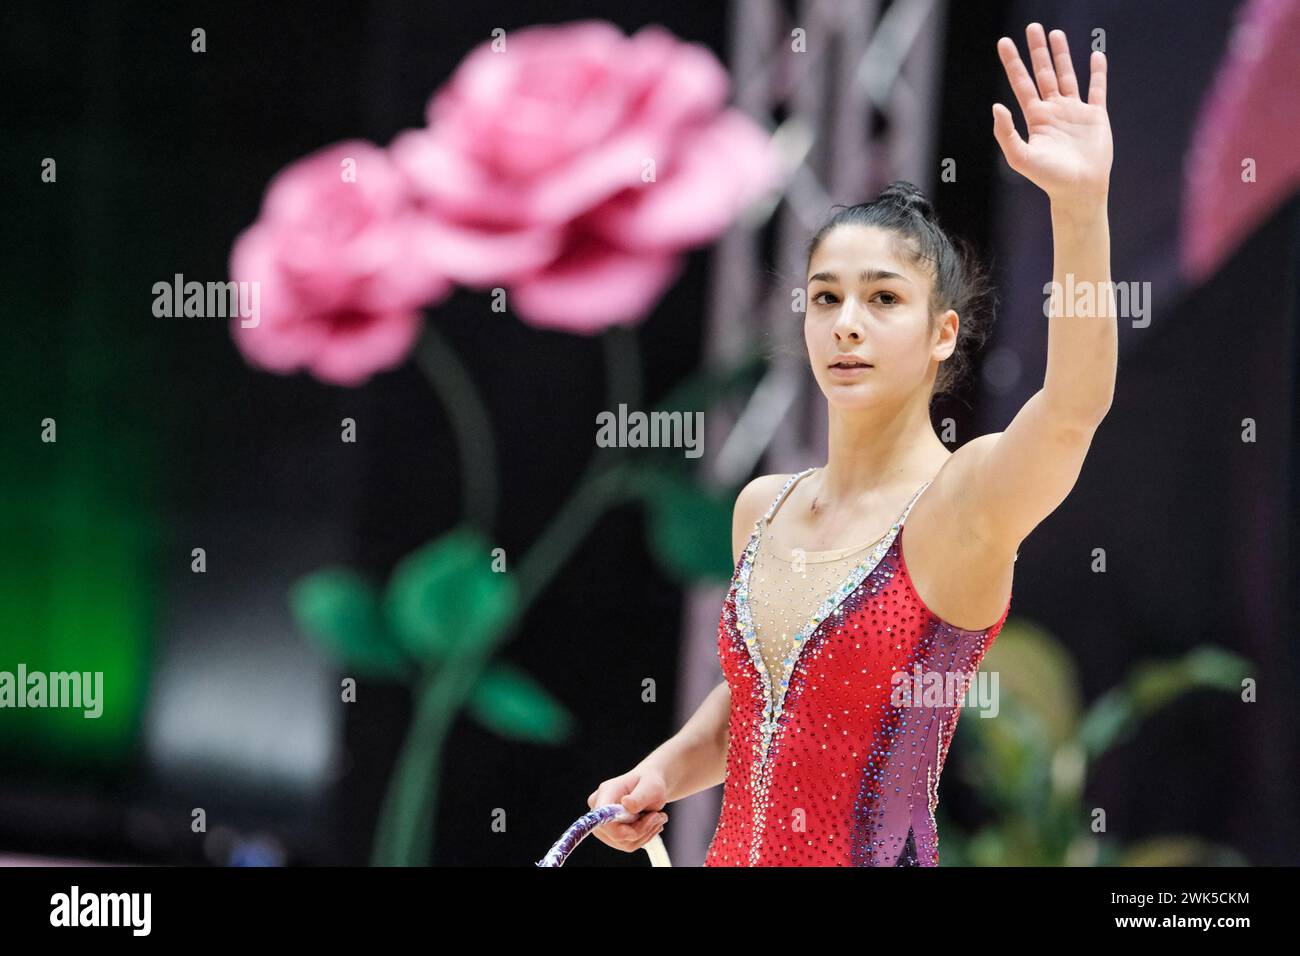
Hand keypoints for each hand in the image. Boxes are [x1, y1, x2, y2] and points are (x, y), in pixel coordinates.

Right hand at [586, 768, 668, 852]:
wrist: (651, 788)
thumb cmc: (650, 783)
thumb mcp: (651, 786)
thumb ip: (639, 797)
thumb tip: (626, 804)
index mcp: (606, 792)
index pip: (602, 818)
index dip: (618, 827)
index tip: (642, 819)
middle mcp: (600, 810)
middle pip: (615, 834)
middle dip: (641, 830)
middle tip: (658, 816)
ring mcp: (604, 825)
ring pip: (624, 843)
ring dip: (646, 833)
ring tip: (658, 818)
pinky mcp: (612, 835)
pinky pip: (628, 845)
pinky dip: (644, 837)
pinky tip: (652, 824)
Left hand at [993, 24, 1111, 206]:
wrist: (1078, 190)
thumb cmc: (1048, 178)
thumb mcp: (1020, 157)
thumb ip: (1006, 133)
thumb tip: (996, 106)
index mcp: (1035, 117)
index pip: (1021, 83)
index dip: (1013, 62)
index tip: (1004, 42)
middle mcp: (1053, 110)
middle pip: (1043, 73)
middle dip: (1037, 50)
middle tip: (1032, 27)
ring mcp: (1074, 111)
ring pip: (1067, 75)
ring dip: (1062, 55)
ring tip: (1055, 34)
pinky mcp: (1095, 116)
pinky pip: (1096, 89)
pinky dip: (1097, 72)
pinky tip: (1096, 55)